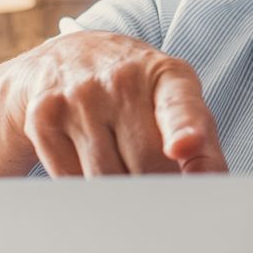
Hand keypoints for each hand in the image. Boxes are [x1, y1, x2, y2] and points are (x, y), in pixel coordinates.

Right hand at [9, 30, 226, 176]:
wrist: (67, 59)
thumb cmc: (135, 92)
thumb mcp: (174, 102)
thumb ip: (203, 144)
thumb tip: (209, 184)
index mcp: (166, 75)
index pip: (178, 106)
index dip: (184, 129)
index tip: (183, 147)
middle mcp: (121, 79)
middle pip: (145, 163)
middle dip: (154, 186)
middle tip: (155, 187)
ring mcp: (78, 97)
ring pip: (105, 177)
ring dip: (119, 192)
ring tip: (122, 169)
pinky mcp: (43, 119)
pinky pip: (71, 180)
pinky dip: (85, 188)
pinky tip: (88, 164)